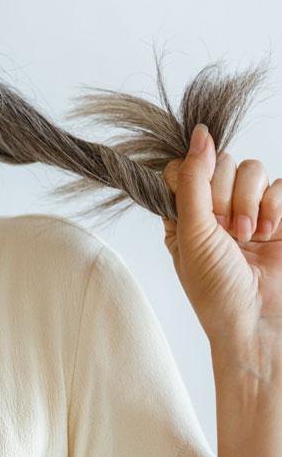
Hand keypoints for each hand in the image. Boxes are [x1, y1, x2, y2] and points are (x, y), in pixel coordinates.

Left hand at [161, 124, 281, 346]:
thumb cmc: (215, 290)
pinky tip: (269, 235)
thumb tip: (199, 134)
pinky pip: (280, 185)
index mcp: (184, 214)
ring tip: (248, 237)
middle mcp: (216, 209)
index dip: (194, 177)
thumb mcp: (192, 233)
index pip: (185, 167)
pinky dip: (275, 207)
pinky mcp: (280, 217)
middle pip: (221, 161)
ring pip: (252, 169)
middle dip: (225, 195)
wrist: (259, 322)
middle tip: (228, 231)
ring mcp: (249, 211)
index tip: (200, 204)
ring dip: (249, 202)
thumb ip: (193, 181)